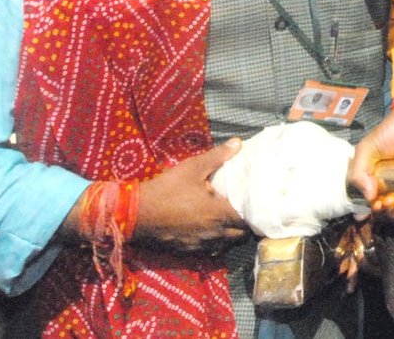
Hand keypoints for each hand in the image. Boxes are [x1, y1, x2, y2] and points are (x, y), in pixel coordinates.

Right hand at [131, 139, 248, 254]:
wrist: (136, 213)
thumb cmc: (167, 189)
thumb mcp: (192, 168)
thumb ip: (218, 156)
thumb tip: (238, 142)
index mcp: (219, 214)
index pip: (248, 219)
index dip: (255, 212)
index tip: (257, 202)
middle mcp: (214, 233)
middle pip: (241, 235)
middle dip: (246, 224)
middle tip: (245, 210)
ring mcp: (201, 244)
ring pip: (226, 244)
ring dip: (232, 234)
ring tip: (230, 220)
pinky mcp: (188, 250)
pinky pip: (210, 250)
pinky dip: (215, 242)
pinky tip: (210, 230)